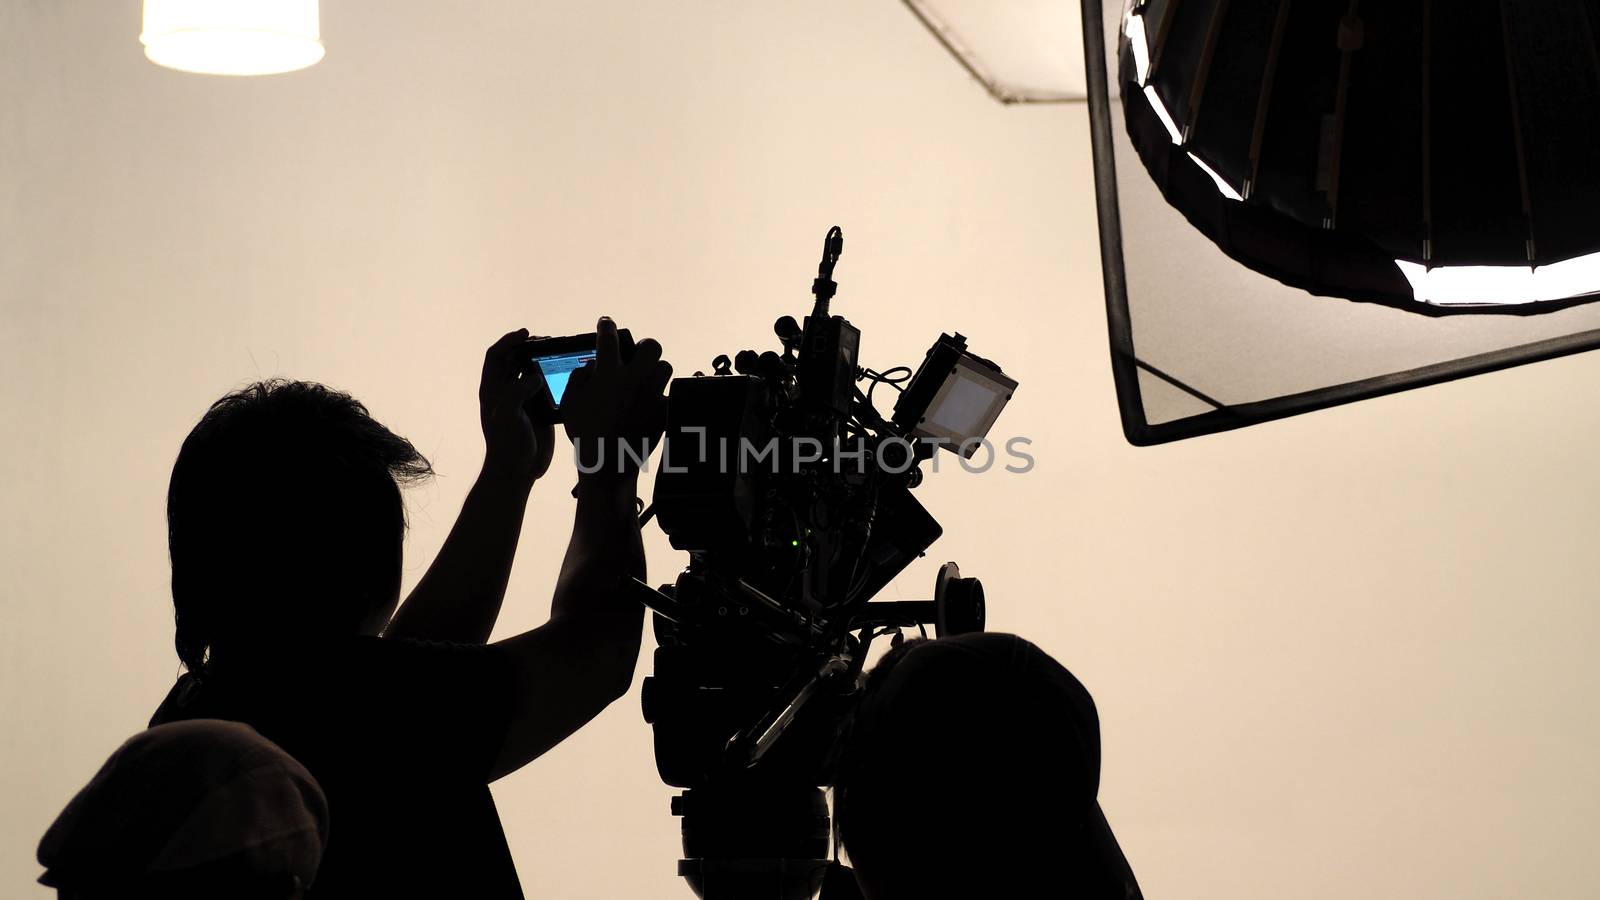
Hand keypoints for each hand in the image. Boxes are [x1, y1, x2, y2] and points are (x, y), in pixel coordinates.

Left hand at [480, 328, 555, 484]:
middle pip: (515, 358)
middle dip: (529, 346)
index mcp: (493, 389)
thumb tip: (534, 376)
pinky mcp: (538, 409)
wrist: (518, 471)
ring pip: (531, 370)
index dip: (508, 340)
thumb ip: (517, 392)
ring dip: (543, 359)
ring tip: (558, 353)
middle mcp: (506, 391)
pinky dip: (554, 376)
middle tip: (547, 341)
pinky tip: (567, 373)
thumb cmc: (507, 446)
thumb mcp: (507, 416)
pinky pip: (545, 386)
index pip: (496, 355)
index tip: (525, 334)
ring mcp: (523, 400)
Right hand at [561, 317, 671, 483]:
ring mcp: (651, 396)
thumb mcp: (570, 402)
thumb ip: (579, 377)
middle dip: (644, 345)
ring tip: (645, 380)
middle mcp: (633, 380)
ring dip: (655, 371)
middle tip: (637, 353)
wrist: (607, 467)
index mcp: (607, 375)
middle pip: (651, 346)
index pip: (608, 338)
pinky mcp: (664, 413)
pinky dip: (661, 397)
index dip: (607, 326)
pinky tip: (652, 403)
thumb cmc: (585, 434)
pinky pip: (669, 396)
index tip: (606, 323)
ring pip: (665, 368)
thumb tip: (591, 364)